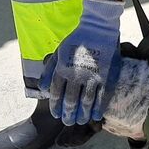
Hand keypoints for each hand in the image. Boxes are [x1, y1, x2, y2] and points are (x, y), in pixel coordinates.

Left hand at [40, 0, 123, 124]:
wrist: (99, 26)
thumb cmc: (77, 38)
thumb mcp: (58, 52)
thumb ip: (49, 71)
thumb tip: (42, 89)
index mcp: (62, 69)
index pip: (56, 94)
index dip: (56, 107)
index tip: (57, 114)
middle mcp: (76, 75)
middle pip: (70, 102)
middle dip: (68, 115)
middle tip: (68, 122)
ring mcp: (92, 77)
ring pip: (86, 103)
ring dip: (83, 115)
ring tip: (81, 121)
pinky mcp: (107, 76)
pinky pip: (102, 98)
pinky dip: (98, 109)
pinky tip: (96, 116)